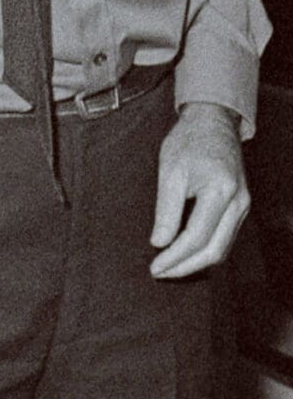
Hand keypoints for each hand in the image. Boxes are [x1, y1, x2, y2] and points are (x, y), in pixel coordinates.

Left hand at [149, 101, 247, 278]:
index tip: (154, 267)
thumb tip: (159, 243)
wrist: (214, 124)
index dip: (175, 257)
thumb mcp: (170, 172)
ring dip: (195, 263)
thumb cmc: (188, 143)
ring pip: (223, 248)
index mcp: (221, 192)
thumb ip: (166, 210)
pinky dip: (205, 251)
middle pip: (215, 250)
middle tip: (159, 274)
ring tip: (168, 269)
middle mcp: (239, 203)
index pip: (197, 237)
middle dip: (186, 267)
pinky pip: (225, 238)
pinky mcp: (239, 208)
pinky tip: (185, 255)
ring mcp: (243, 207)